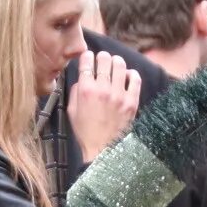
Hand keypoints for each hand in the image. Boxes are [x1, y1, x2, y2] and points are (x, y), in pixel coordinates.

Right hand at [68, 50, 141, 164]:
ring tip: (115, 66)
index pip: (86, 62)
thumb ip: (76, 91)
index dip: (86, 56)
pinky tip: (127, 77)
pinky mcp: (132, 102)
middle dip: (102, 57)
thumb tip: (82, 78)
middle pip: (104, 59)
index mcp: (85, 90)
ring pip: (120, 65)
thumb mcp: (71, 110)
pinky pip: (135, 79)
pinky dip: (131, 74)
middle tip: (102, 60)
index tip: (88, 57)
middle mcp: (102, 89)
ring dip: (116, 62)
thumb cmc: (86, 131)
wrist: (103, 150)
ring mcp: (119, 95)